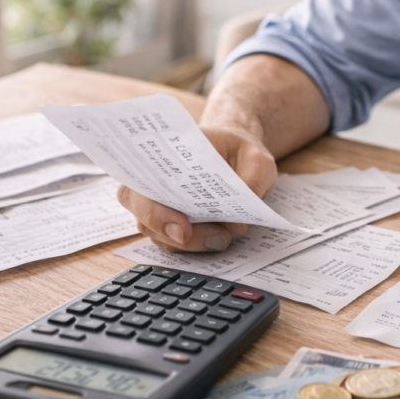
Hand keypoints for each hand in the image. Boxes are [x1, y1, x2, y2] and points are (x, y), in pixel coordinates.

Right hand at [116, 125, 277, 252]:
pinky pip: (174, 244)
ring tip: (223, 238)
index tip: (183, 228)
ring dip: (191, 244)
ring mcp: (162, 206)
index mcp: (166, 156)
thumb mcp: (258, 158)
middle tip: (214, 238)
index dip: (154, 210)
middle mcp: (155, 183)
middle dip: (173, 234)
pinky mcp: (174, 224)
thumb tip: (236, 222)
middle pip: (144, 216)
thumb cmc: (241, 151)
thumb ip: (253, 181)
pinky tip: (218, 239)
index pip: (141, 182)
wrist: (241, 155)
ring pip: (159, 235)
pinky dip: (195, 247)